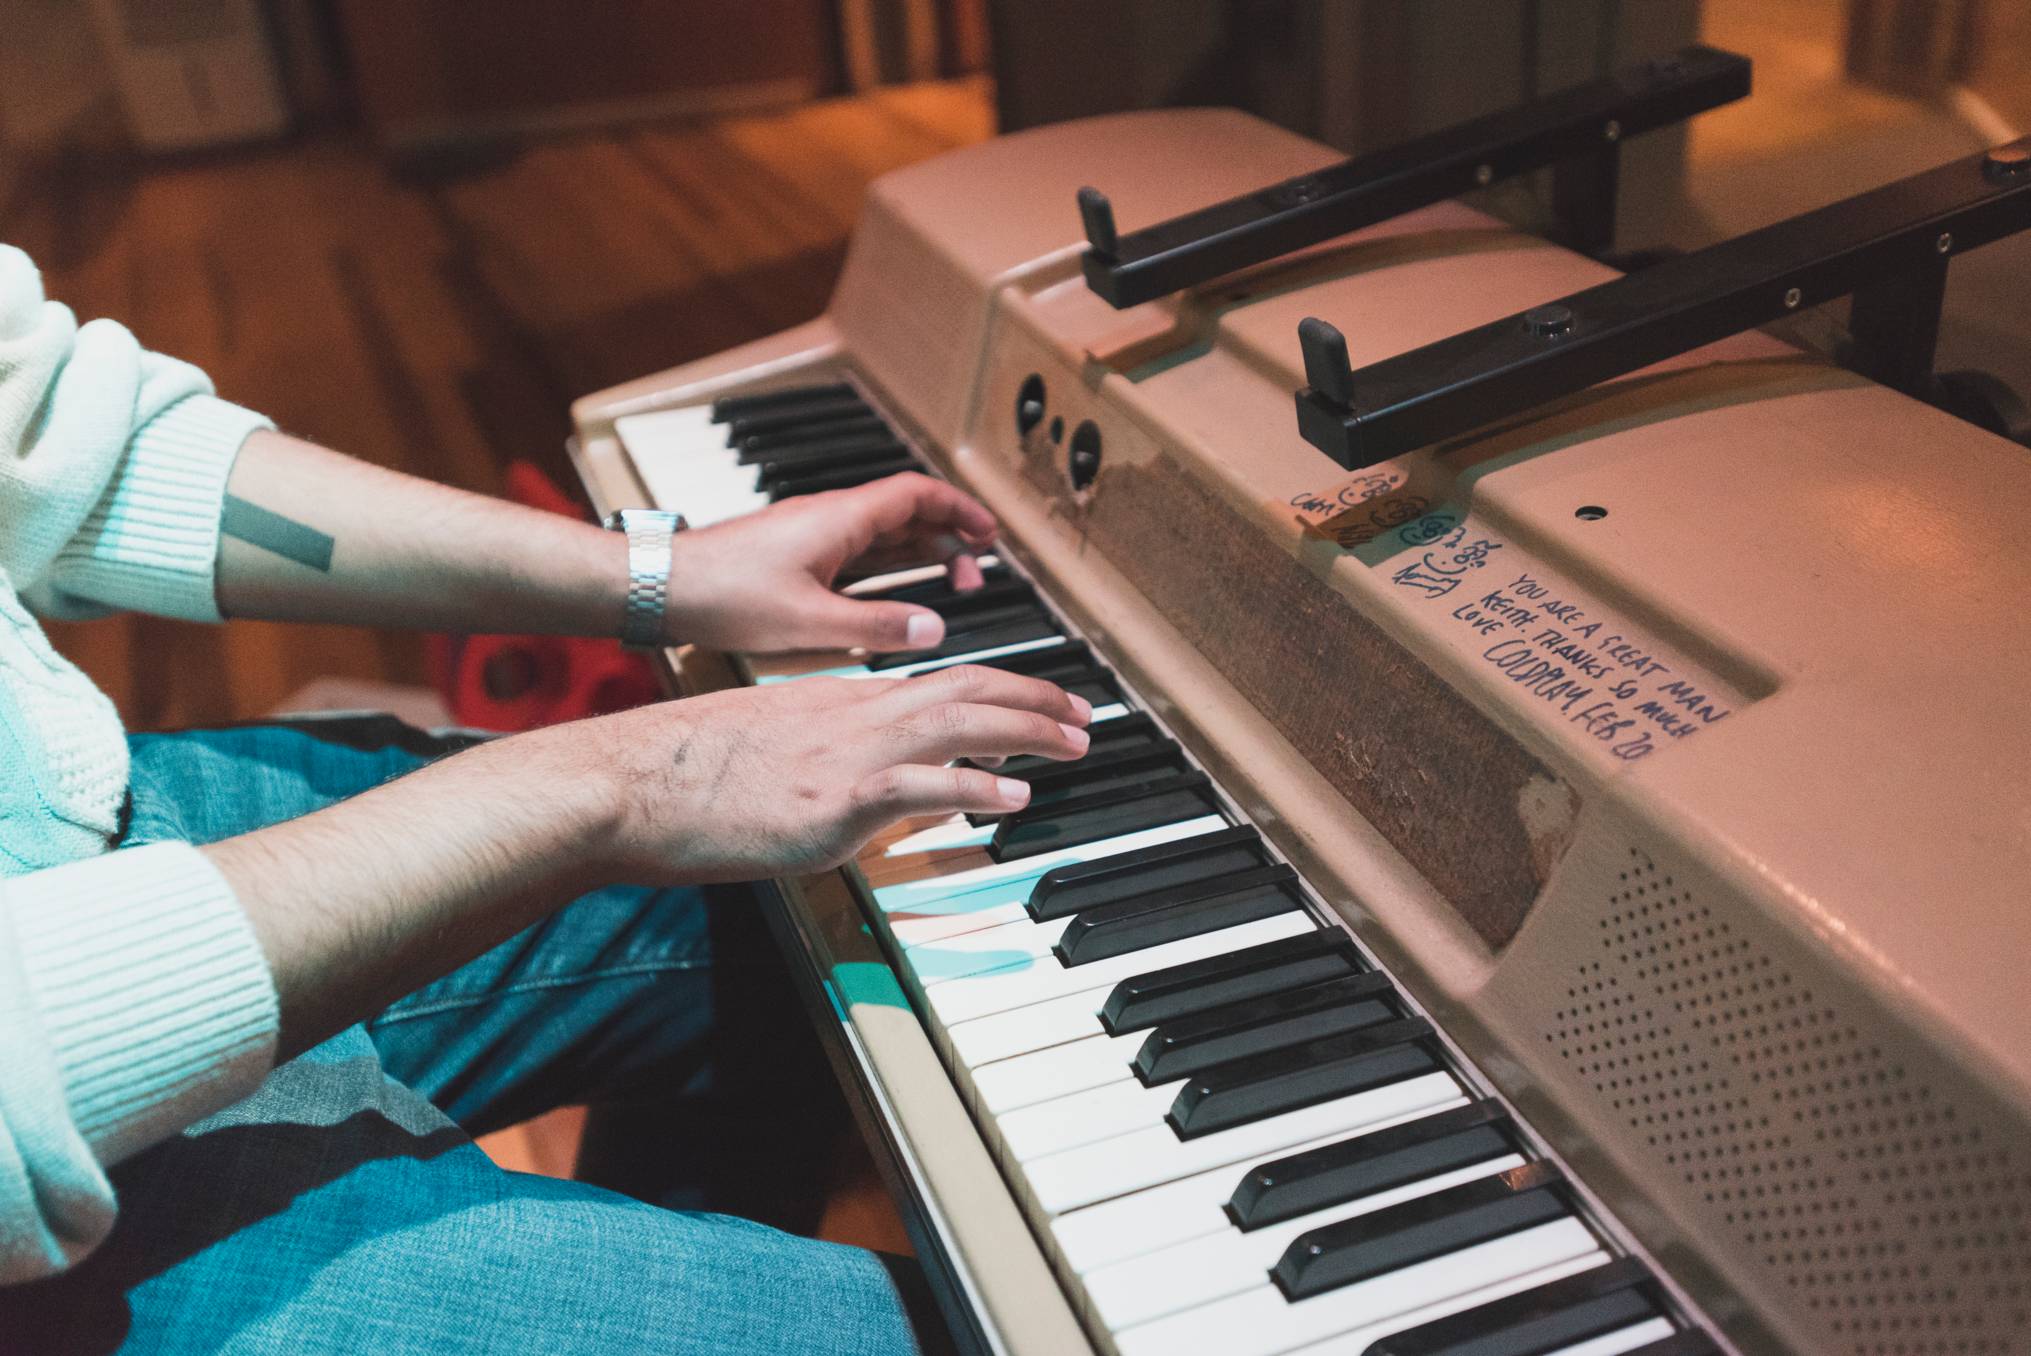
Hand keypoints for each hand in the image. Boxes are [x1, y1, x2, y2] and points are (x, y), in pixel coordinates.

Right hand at [567, 663, 1091, 883]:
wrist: (631, 782)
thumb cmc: (684, 775)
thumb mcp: (769, 752)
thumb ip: (823, 762)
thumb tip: (860, 795)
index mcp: (839, 699)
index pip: (940, 679)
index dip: (1003, 686)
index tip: (1040, 701)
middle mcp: (854, 714)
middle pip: (967, 687)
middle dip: (1036, 698)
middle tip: (1084, 716)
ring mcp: (847, 754)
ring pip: (959, 721)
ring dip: (1028, 730)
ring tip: (1074, 742)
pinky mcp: (834, 800)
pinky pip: (922, 783)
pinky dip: (977, 785)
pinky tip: (1015, 794)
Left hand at [664, 472, 997, 653]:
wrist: (662, 587)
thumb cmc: (725, 594)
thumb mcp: (811, 620)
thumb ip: (877, 626)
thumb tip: (933, 630)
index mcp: (841, 519)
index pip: (918, 495)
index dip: (960, 511)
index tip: (990, 536)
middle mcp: (829, 518)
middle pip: (906, 513)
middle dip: (949, 537)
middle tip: (977, 570)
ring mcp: (811, 536)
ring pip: (882, 535)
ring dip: (920, 554)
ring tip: (950, 585)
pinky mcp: (795, 556)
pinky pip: (858, 553)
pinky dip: (888, 569)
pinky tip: (894, 596)